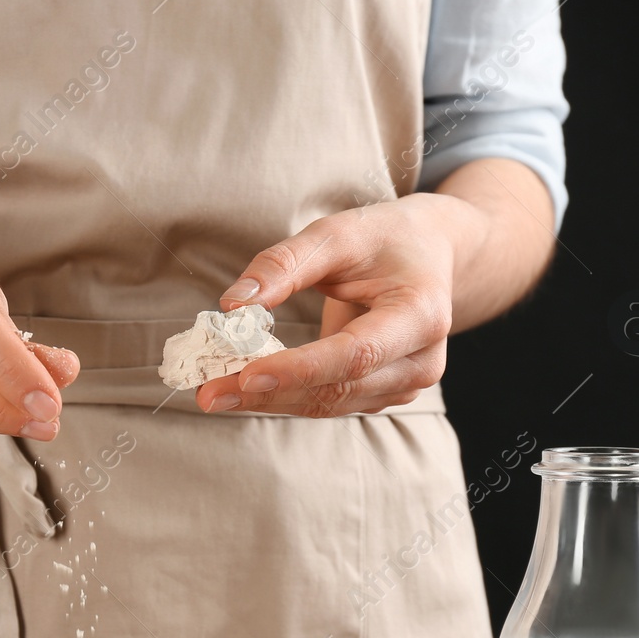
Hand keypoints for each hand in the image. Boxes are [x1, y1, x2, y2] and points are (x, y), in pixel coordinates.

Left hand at [195, 194, 485, 417]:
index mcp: (421, 314)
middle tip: (208, 393)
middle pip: (337, 388)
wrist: (430, 254)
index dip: (299, 369)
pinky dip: (286, 396)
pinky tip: (246, 388)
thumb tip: (232, 305)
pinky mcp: (385, 393)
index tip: (246, 375)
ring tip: (215, 392)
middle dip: (269, 392)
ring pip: (330, 404)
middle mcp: (422, 359)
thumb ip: (284, 264)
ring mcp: (407, 383)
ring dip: (270, 400)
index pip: (354, 354)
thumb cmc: (383, 239)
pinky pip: (330, 403)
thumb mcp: (336, 233)